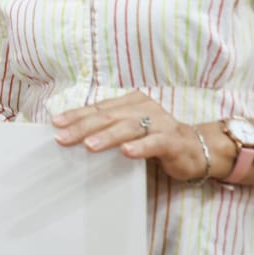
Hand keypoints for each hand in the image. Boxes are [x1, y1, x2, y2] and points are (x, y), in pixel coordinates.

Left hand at [52, 91, 207, 181]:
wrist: (197, 148)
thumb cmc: (157, 139)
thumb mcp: (130, 130)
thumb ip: (109, 128)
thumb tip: (74, 135)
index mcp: (131, 102)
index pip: (99, 108)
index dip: (77, 115)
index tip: (56, 123)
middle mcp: (144, 108)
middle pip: (109, 117)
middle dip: (83, 127)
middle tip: (62, 137)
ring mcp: (159, 122)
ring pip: (129, 127)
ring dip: (107, 136)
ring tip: (88, 145)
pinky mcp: (172, 140)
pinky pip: (154, 142)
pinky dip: (140, 147)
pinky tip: (126, 152)